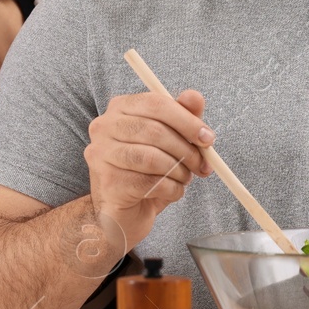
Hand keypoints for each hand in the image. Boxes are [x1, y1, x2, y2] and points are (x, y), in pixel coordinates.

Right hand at [85, 88, 214, 247]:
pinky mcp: (108, 183)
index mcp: (120, 107)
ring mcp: (101, 155)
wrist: (125, 211)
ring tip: (184, 178)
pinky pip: (149, 183)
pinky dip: (171, 189)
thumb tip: (194, 97)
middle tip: (202, 164)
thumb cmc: (149, 170)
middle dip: (186, 150)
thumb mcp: (171, 139)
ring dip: (179, 171)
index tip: (208, 138)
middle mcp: (104, 126)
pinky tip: (173, 191)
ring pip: (152, 158)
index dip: (187, 121)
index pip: (156, 103)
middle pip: (155, 130)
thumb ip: (183, 116)